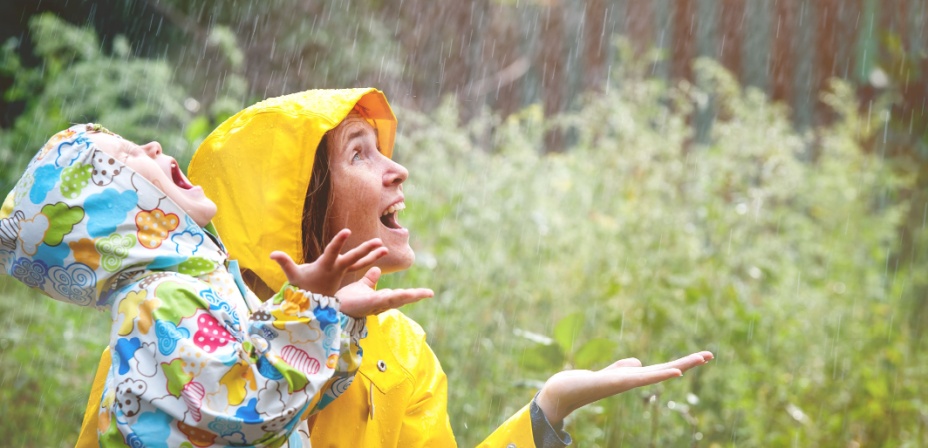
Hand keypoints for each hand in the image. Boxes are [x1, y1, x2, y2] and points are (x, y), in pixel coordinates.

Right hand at [270, 229, 386, 296]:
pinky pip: (360, 266)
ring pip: (360, 262)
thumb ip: (284, 263)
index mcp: (325, 266)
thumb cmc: (301, 287)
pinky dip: (370, 260)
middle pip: (353, 258)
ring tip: (385, 247)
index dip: (339, 242)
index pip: (332, 251)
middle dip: (365, 250)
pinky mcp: (345, 273)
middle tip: (378, 242)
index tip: (347, 231)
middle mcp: (337, 268)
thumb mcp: (293, 275)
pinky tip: (380, 252)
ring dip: (373, 255)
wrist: (312, 303)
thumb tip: (272, 254)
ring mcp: (343, 271)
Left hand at [336, 266, 433, 317]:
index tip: (426, 292)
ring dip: (412, 296)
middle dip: (417, 296)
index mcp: (381, 299)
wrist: (334, 308)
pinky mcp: (371, 303)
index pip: (400, 295)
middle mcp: (382, 303)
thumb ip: (370, 279)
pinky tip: (407, 293)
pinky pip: (387, 299)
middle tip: (430, 293)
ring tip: (425, 293)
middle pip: (403, 299)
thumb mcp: (362, 286)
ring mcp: (378, 304)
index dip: (412, 294)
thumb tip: (377, 269)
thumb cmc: (347, 300)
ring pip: (398, 299)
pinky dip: (398, 297)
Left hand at [535, 351, 713, 424]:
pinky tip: (673, 372)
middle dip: (687, 363)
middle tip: (711, 354)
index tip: (701, 356)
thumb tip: (639, 362)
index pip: (661, 369)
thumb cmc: (583, 384)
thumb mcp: (608, 372)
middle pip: (664, 370)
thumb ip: (623, 368)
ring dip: (680, 366)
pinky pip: (641, 378)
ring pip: (657, 374)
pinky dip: (659, 375)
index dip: (681, 363)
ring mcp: (624, 383)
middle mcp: (631, 382)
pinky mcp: (614, 382)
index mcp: (631, 378)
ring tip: (700, 358)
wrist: (561, 393)